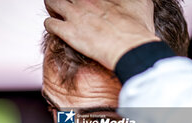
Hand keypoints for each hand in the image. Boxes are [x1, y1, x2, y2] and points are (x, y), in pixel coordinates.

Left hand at [44, 0, 159, 69]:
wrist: (129, 48)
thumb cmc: (137, 29)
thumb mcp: (142, 4)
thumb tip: (136, 0)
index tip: (84, 3)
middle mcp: (84, 1)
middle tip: (66, 6)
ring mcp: (74, 15)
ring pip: (51, 2)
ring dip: (53, 8)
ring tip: (57, 15)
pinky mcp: (68, 32)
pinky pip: (49, 24)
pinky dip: (50, 25)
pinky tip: (57, 30)